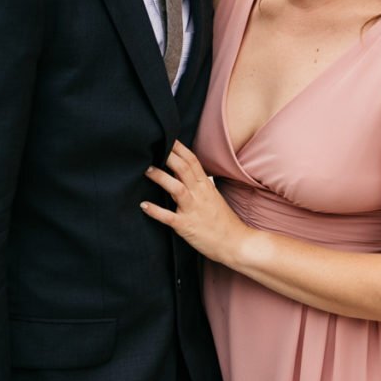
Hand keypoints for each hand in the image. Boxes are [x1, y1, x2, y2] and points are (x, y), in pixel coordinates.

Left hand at [141, 141, 248, 264]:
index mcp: (206, 186)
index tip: (166, 136)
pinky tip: (144, 205)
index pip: (192, 160)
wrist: (236, 243)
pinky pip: (169, 217)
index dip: (179, 148)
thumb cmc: (223, 221)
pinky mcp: (187, 226)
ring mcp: (193, 210)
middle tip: (151, 146)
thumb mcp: (212, 197)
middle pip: (184, 168)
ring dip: (161, 178)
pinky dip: (156, 211)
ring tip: (146, 169)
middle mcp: (200, 194)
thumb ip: (197, 184)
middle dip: (168, 156)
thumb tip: (179, 171)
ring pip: (177, 188)